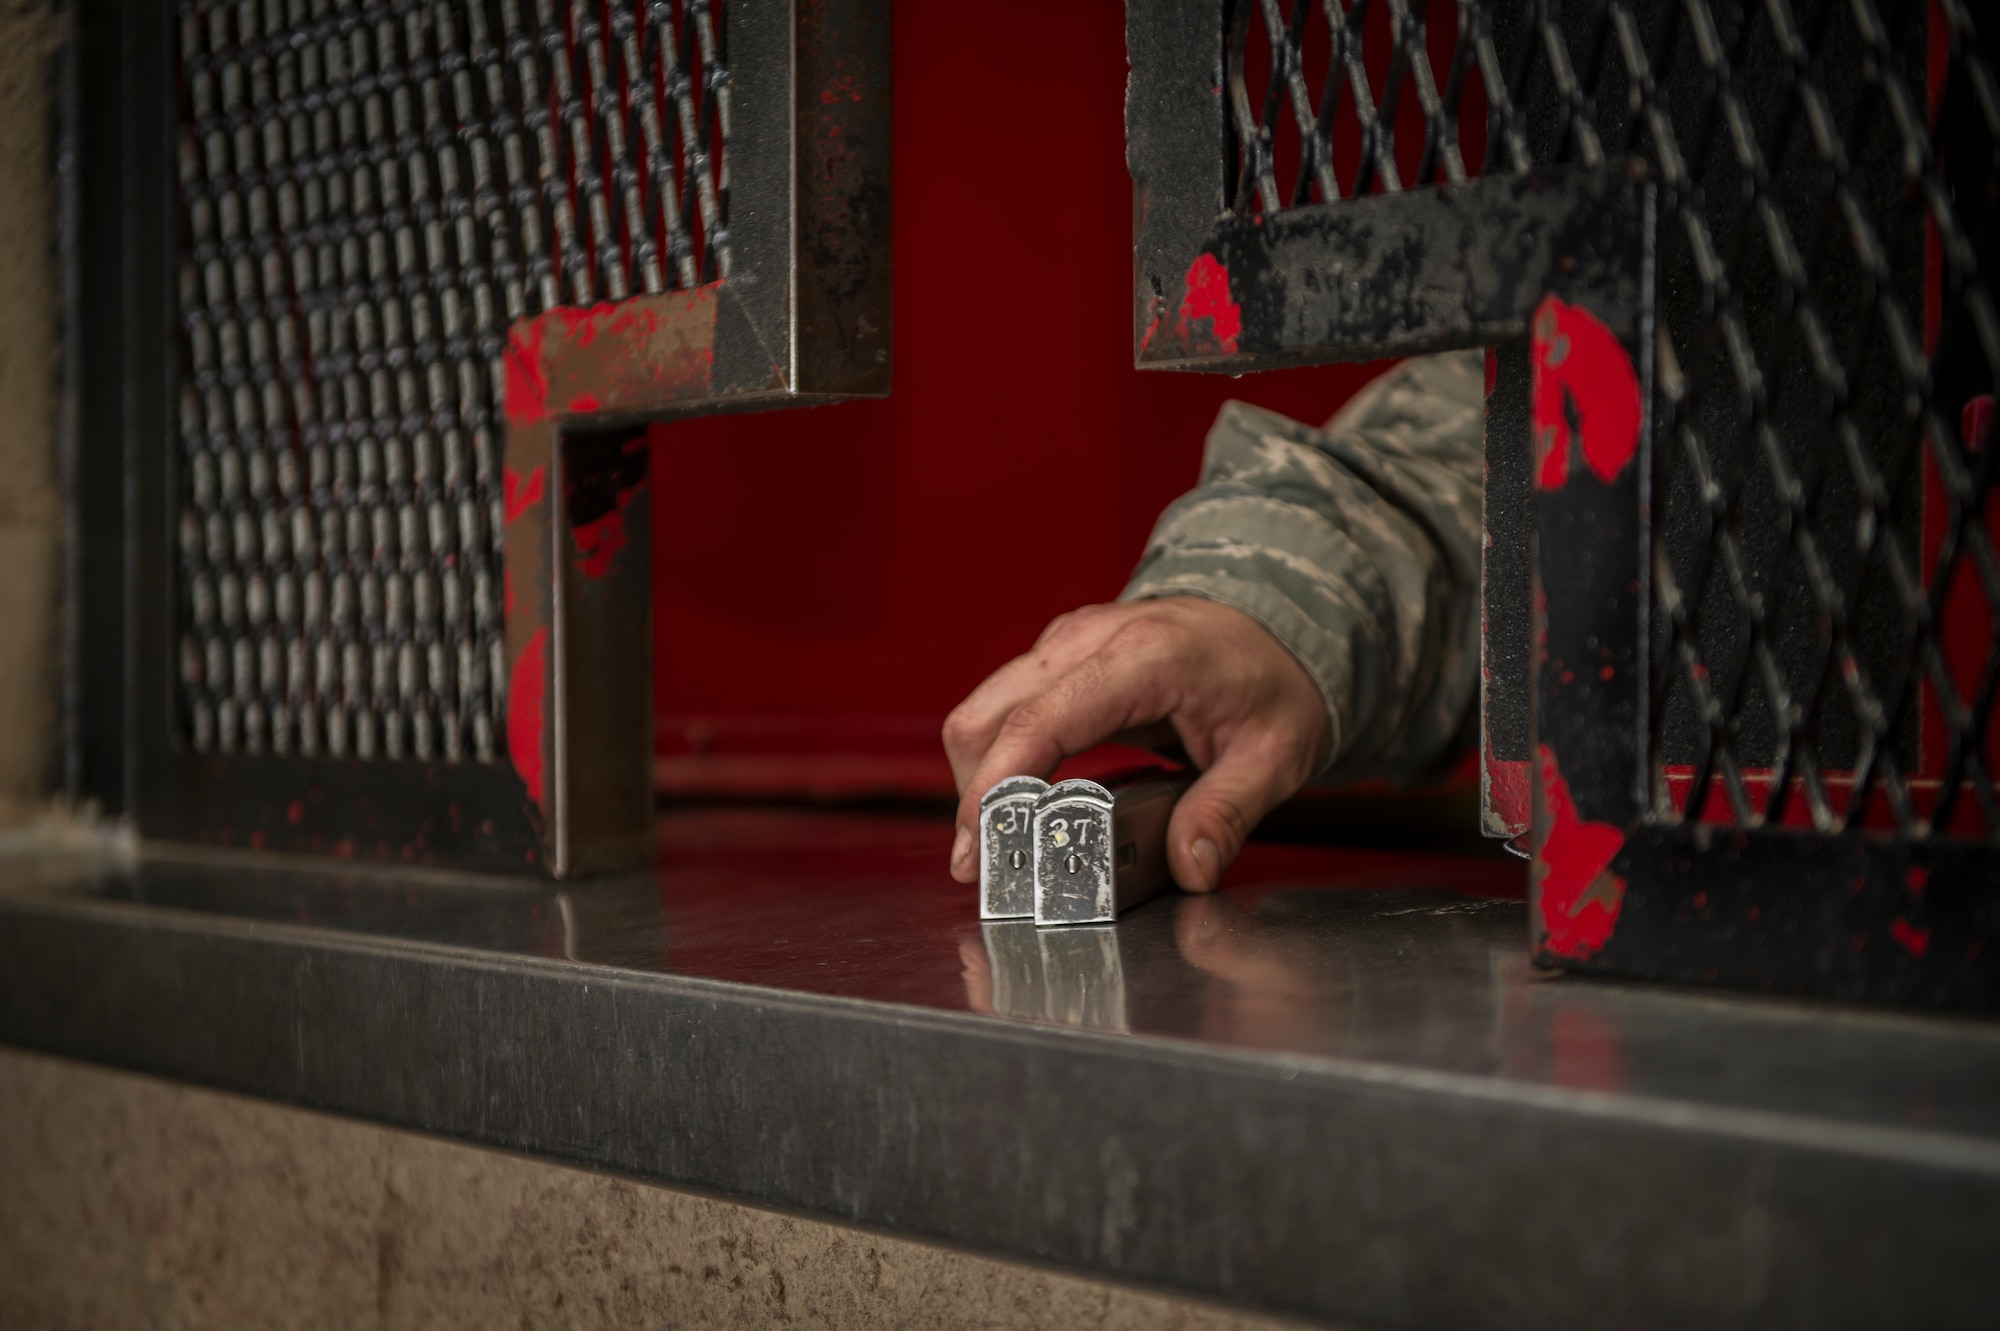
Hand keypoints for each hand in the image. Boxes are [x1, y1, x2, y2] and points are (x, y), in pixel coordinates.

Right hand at [943, 598, 1332, 890]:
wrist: (1280, 618)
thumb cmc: (1275, 678)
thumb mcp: (1273, 756)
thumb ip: (1227, 814)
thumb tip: (1190, 869)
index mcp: (1143, 657)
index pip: (1040, 722)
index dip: (996, 788)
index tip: (977, 848)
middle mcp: (1090, 639)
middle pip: (986, 714)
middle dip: (973, 793)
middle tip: (982, 864)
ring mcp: (1069, 642)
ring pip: (986, 710)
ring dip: (981, 778)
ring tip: (999, 845)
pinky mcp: (1062, 656)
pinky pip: (1007, 707)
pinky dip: (1000, 759)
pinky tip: (1018, 808)